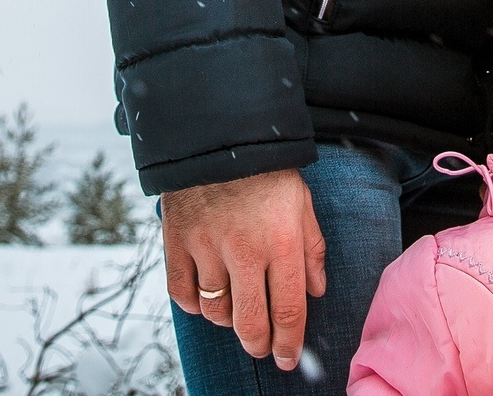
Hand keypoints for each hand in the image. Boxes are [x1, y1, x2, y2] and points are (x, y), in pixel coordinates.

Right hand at [162, 169, 327, 371]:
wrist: (217, 132)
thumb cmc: (266, 169)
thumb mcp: (301, 202)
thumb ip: (312, 248)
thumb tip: (316, 291)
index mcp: (281, 241)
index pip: (287, 310)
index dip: (288, 343)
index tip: (286, 358)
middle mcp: (243, 249)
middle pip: (249, 322)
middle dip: (258, 344)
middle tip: (261, 347)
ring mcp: (206, 246)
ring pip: (215, 312)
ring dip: (227, 319)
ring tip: (235, 307)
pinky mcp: (176, 240)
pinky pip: (181, 293)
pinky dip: (194, 303)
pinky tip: (206, 294)